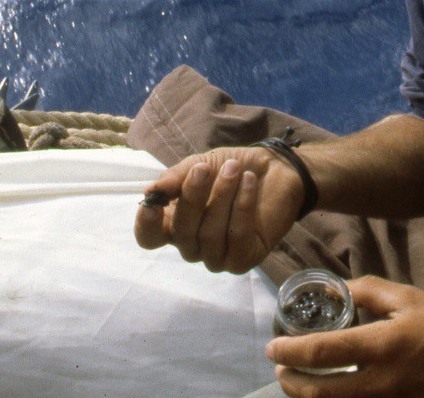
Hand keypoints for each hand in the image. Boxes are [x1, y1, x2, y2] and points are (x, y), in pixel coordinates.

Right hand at [134, 147, 303, 272]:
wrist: (277, 169)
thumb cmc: (234, 169)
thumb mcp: (202, 163)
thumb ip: (177, 177)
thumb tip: (151, 191)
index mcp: (175, 223)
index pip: (149, 237)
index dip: (146, 224)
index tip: (153, 203)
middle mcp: (192, 245)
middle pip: (181, 233)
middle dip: (192, 197)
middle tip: (205, 168)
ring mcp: (216, 256)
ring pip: (210, 235)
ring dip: (222, 196)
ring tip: (235, 169)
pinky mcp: (242, 259)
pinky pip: (237, 237)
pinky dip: (242, 206)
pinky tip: (248, 183)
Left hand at [266, 277, 423, 397]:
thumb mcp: (409, 297)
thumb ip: (369, 292)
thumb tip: (340, 290)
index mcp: (383, 347)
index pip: (322, 352)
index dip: (289, 351)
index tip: (273, 347)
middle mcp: (382, 383)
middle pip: (320, 394)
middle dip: (291, 383)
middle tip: (280, 370)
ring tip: (300, 383)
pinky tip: (333, 392)